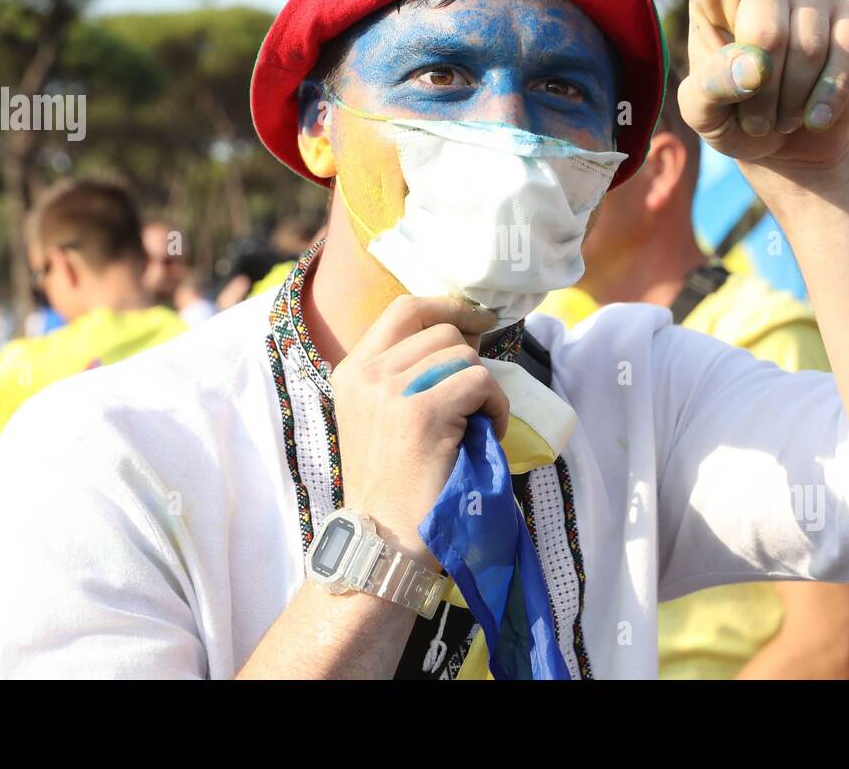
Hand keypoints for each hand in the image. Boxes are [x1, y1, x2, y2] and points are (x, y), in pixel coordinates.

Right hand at [331, 296, 509, 567]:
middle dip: (470, 360)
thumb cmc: (393, 487)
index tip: (478, 320)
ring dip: (483, 388)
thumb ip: (405, 375)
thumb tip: (463, 335)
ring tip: (476, 426)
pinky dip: (496, 408)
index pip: (405, 308)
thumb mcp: (380, 418)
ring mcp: (391, 390)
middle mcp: (366, 373)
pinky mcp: (422, 412)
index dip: (448, 305)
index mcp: (352, 371)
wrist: (383, 542)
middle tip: (476, 400)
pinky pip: (480, 382)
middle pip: (442, 330)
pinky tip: (486, 435)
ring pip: (464, 355)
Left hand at [678, 0, 848, 170]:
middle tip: (756, 118)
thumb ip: (710, 90)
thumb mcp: (703, 115)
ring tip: (779, 117)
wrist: (786, 140)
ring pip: (808, 50)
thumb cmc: (732, 118)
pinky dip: (829, 97)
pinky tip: (813, 116)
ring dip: (790, 102)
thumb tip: (754, 67)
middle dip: (760, 92)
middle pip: (766, 30)